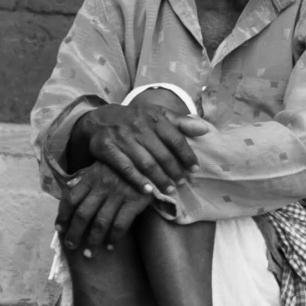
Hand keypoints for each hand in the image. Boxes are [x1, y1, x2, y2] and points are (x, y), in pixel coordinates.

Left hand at [58, 160, 152, 252]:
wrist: (148, 161)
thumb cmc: (121, 165)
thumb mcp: (100, 166)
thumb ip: (86, 179)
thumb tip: (69, 190)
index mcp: (91, 177)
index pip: (71, 198)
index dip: (63, 215)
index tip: (59, 229)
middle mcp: (102, 186)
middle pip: (83, 214)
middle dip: (75, 233)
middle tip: (71, 246)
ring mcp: (118, 194)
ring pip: (100, 222)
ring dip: (93, 240)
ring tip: (88, 254)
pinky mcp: (134, 202)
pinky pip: (120, 224)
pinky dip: (114, 237)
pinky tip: (110, 246)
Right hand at [66, 96, 210, 200]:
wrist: (100, 119)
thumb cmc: (136, 119)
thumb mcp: (157, 114)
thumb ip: (181, 122)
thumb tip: (205, 129)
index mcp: (154, 117)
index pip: (176, 139)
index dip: (187, 156)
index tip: (195, 169)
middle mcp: (139, 127)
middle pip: (162, 154)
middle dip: (175, 171)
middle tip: (182, 183)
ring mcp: (123, 138)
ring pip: (146, 163)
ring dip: (160, 179)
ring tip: (170, 190)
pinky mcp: (108, 149)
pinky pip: (126, 169)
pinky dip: (138, 181)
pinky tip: (148, 190)